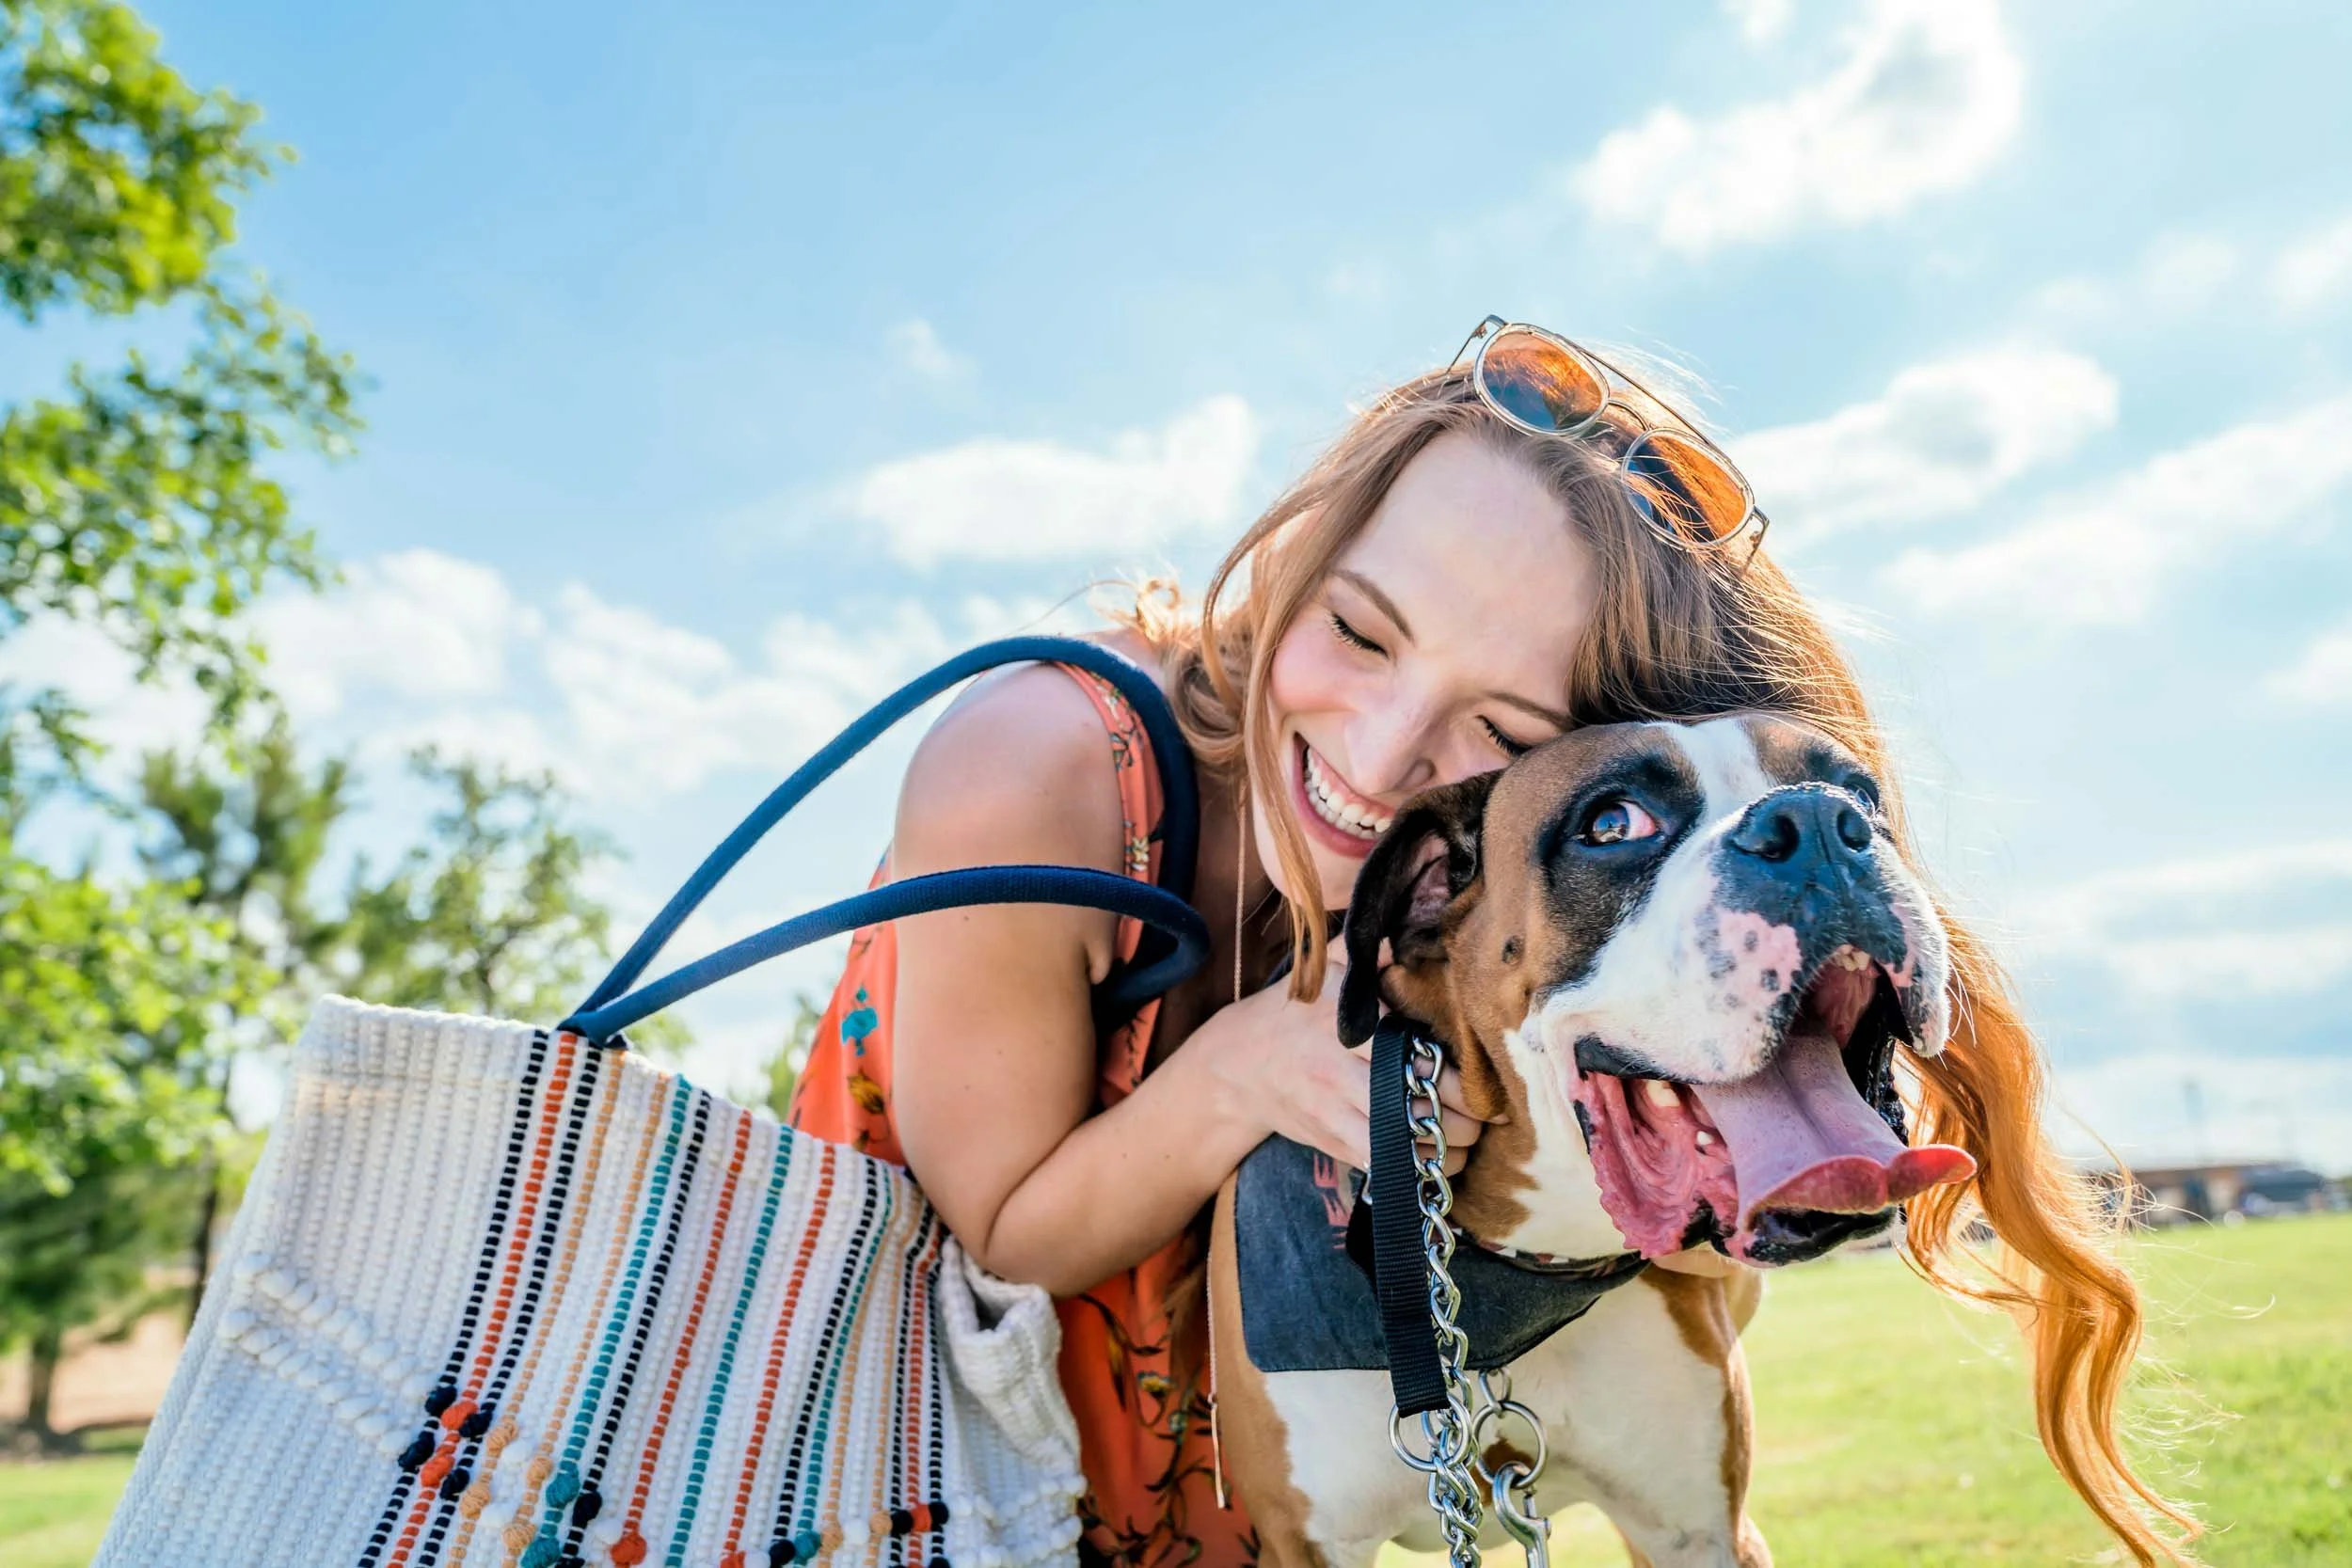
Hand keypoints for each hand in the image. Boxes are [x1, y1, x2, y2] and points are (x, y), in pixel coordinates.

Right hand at [1207, 949, 1491, 1175]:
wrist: (1236, 1066)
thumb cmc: (1297, 1010)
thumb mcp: (1325, 968)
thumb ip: (1371, 948)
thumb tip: (1420, 914)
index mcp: (1349, 1020)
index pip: (1419, 1051)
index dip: (1464, 1072)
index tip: (1491, 1074)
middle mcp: (1342, 1067)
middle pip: (1424, 1103)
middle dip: (1468, 1115)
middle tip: (1488, 1110)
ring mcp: (1335, 1109)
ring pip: (1408, 1143)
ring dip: (1449, 1149)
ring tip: (1468, 1137)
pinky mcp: (1330, 1142)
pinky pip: (1384, 1166)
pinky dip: (1419, 1170)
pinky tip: (1439, 1161)